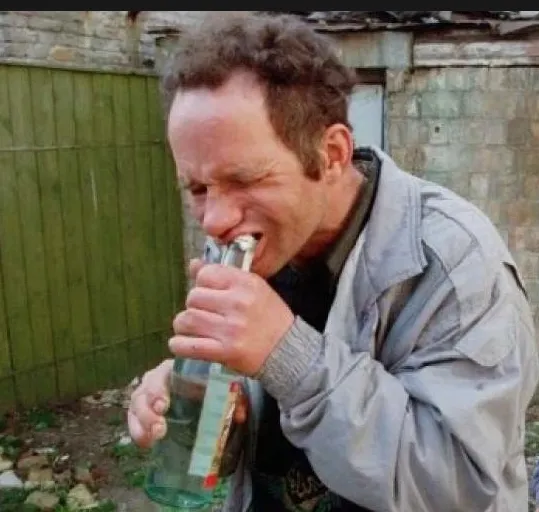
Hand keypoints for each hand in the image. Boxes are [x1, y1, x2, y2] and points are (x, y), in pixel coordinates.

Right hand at [127, 358, 247, 448]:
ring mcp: (147, 395)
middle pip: (144, 391)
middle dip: (148, 411)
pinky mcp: (144, 411)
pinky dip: (137, 432)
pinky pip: (133, 419)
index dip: (157, 390)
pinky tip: (146, 444)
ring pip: (135, 405)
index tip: (163, 406)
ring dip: (142, 423)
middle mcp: (157, 379)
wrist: (202, 390)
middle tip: (159, 428)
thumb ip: (232, 398)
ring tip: (154, 438)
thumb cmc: (209, 385)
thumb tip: (240, 414)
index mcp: (175, 369)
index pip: (161, 374)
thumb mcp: (221, 387)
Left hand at [169, 259, 294, 375]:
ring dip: (184, 325)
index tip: (210, 294)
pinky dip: (179, 345)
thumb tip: (193, 264)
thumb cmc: (268, 316)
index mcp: (245, 283)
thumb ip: (222, 275)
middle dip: (194, 306)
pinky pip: (187, 345)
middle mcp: (237, 303)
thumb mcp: (252, 288)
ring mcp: (230, 329)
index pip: (205, 274)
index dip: (202, 284)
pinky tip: (184, 343)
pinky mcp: (224, 351)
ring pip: (186, 319)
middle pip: (193, 297)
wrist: (286, 349)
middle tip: (204, 314)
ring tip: (193, 329)